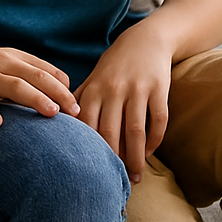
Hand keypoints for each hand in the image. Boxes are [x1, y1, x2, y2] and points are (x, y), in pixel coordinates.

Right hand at [0, 41, 77, 126]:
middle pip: (33, 77)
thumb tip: (65, 86)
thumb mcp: (8, 61)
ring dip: (34, 98)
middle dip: (56, 93)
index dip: (62, 88)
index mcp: (14, 57)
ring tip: (51, 112)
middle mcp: (1, 64)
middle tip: (73, 111)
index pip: (44, 70)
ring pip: (12, 86)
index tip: (76, 106)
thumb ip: (33, 71)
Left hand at [74, 24, 172, 182]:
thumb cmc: (114, 65)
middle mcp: (114, 89)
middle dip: (113, 160)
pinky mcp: (159, 88)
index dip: (90, 150)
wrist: (145, 39)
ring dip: (136, 157)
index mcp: (94, 89)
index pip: (88, 126)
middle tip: (116, 181)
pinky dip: (155, 140)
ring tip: (136, 176)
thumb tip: (62, 128)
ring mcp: (137, 88)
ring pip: (136, 131)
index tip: (91, 170)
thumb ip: (79, 102)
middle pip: (111, 132)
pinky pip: (158, 120)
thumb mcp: (93, 79)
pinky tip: (150, 153)